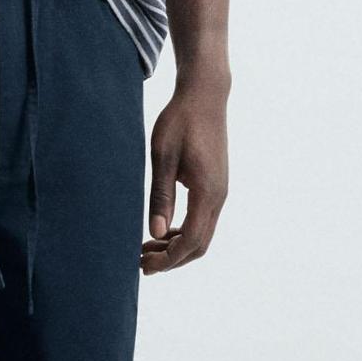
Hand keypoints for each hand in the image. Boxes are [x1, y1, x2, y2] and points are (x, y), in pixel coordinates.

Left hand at [141, 79, 228, 273]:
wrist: (204, 96)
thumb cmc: (180, 122)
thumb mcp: (163, 158)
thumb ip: (160, 196)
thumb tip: (155, 233)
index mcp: (207, 192)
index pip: (190, 240)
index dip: (168, 258)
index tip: (144, 265)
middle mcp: (218, 196)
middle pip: (199, 244)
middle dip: (172, 260)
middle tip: (142, 264)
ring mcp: (219, 191)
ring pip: (202, 234)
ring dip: (177, 247)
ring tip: (147, 249)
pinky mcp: (215, 185)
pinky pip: (203, 220)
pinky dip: (183, 232)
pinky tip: (162, 230)